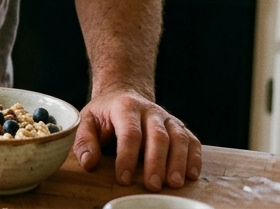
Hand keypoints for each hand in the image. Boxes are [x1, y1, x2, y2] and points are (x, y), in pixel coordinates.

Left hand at [74, 89, 201, 191]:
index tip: (123, 179)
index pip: (129, 133)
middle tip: (152, 185)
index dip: (127, 157)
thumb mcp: (88, 121)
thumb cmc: (105, 113)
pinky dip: (194, 157)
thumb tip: (88, 163)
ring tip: (174, 183)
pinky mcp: (179, 127)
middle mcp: (150, 111)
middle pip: (158, 136)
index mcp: (125, 107)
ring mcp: (167, 118)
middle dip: (156, 162)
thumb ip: (85, 141)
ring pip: (179, 138)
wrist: (124, 93)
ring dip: (178, 162)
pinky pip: (192, 140)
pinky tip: (191, 175)